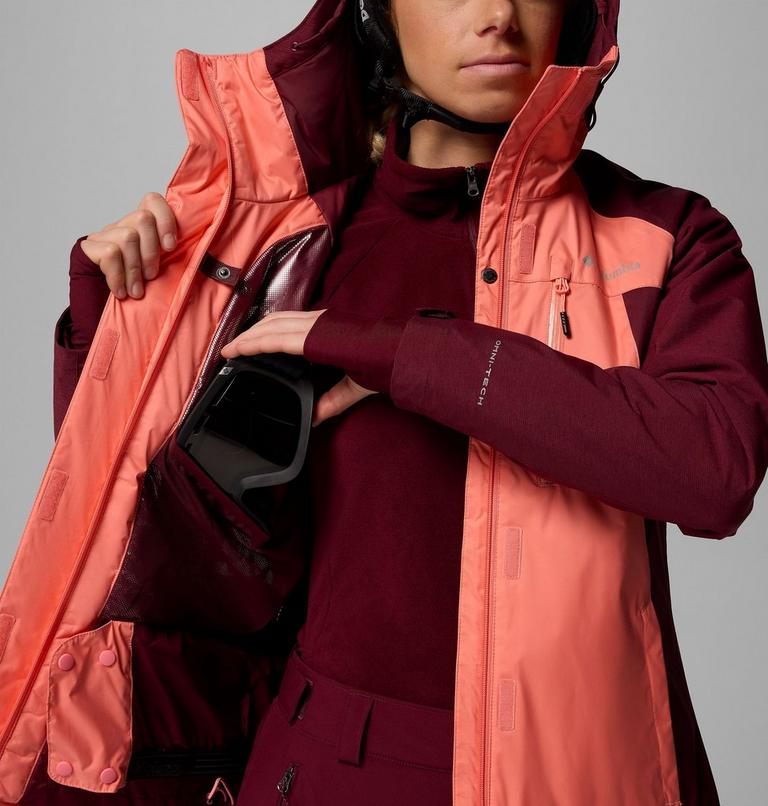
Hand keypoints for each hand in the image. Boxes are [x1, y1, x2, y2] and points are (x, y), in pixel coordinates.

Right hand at [79, 191, 178, 300]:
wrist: (94, 305)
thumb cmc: (133, 289)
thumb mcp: (155, 273)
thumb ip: (172, 262)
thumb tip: (208, 267)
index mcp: (140, 229)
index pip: (152, 201)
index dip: (165, 219)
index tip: (171, 247)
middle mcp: (121, 226)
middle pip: (143, 218)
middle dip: (152, 251)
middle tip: (152, 276)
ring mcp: (103, 235)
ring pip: (128, 236)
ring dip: (135, 268)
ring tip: (136, 291)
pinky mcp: (88, 248)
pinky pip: (110, 253)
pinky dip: (119, 276)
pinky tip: (121, 292)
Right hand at [219, 310, 377, 426]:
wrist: (407, 346)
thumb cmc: (384, 363)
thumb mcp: (357, 388)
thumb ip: (332, 402)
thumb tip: (313, 419)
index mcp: (318, 339)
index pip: (273, 340)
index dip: (249, 346)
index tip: (229, 353)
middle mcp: (317, 324)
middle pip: (272, 325)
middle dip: (248, 336)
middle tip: (229, 349)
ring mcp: (324, 318)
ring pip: (282, 318)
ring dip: (261, 327)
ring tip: (246, 340)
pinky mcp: (330, 317)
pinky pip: (295, 317)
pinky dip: (277, 324)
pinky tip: (275, 333)